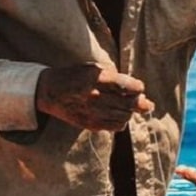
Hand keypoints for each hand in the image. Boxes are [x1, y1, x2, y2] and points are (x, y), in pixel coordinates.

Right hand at [35, 64, 153, 131]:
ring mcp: (92, 113)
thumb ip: (114, 77)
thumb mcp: (92, 68)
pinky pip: (115, 126)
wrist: (49, 92)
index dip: (137, 88)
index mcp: (95, 79)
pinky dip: (121, 121)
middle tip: (146, 103)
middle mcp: (94, 97)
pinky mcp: (90, 124)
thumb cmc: (74, 76)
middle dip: (140, 103)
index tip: (139, 87)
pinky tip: (119, 115)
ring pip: (124, 116)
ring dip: (130, 112)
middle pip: (128, 104)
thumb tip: (138, 90)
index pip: (126, 86)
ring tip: (129, 107)